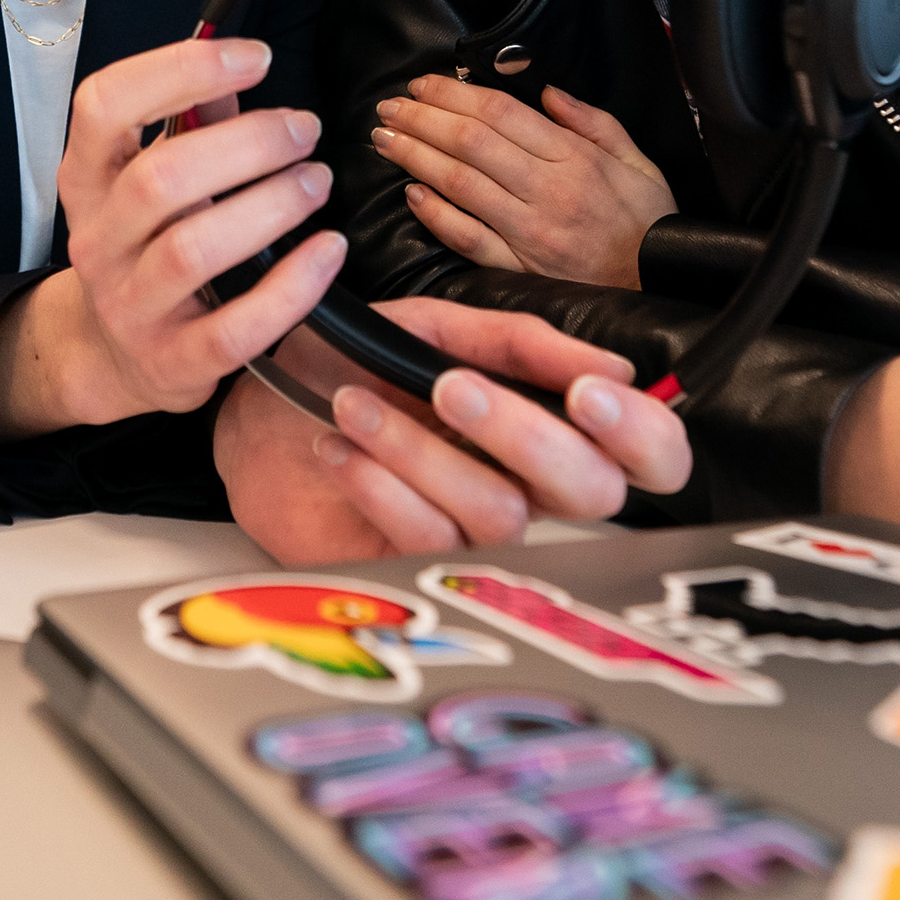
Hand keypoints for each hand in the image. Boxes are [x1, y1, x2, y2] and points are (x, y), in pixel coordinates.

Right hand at [0, 37, 342, 441]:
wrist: (117, 358)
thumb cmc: (146, 251)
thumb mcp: (149, 184)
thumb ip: (193, 128)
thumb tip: (238, 73)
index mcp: (86, 180)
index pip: (105, 105)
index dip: (180, 69)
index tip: (255, 58)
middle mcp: (97, 240)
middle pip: (159, 177)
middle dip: (247, 143)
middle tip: (304, 130)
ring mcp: (130, 305)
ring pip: (192, 250)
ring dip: (270, 205)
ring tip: (317, 182)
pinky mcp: (173, 361)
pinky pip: (234, 327)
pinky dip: (290, 286)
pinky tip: (327, 250)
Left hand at [213, 297, 689, 560]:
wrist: (253, 418)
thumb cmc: (349, 369)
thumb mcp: (432, 329)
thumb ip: (518, 343)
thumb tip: (610, 367)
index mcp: (547, 427)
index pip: (646, 454)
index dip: (642, 433)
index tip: (592, 392)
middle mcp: (525, 488)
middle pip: (591, 493)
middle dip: (529, 435)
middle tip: (456, 387)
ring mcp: (473, 537)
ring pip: (498, 510)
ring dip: (421, 447)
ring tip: (355, 403)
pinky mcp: (418, 570)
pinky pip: (427, 538)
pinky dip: (379, 482)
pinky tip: (339, 447)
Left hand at [373, 77, 671, 290]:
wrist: (663, 286)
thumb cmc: (650, 223)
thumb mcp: (639, 161)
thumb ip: (593, 122)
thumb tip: (547, 92)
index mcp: (576, 159)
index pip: (501, 114)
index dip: (454, 94)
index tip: (423, 83)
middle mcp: (548, 192)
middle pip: (471, 143)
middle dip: (422, 119)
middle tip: (389, 106)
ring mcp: (530, 232)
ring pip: (460, 185)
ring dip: (416, 157)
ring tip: (386, 138)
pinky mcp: (518, 268)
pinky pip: (467, 238)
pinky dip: (435, 214)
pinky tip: (411, 193)